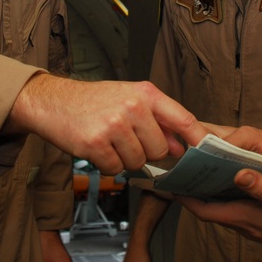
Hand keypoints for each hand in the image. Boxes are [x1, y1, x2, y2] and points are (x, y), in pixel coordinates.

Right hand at [9, 74, 207, 173]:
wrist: (52, 101)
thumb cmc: (93, 101)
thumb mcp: (129, 99)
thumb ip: (158, 120)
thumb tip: (181, 146)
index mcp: (145, 92)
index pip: (183, 118)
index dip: (198, 138)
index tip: (209, 151)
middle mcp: (133, 106)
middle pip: (161, 149)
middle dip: (146, 151)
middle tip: (125, 138)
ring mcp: (114, 124)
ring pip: (138, 161)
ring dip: (124, 158)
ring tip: (109, 140)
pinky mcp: (96, 142)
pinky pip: (116, 169)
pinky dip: (107, 164)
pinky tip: (97, 147)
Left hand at [178, 169, 261, 261]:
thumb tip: (239, 173)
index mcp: (242, 216)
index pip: (203, 209)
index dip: (184, 197)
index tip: (169, 184)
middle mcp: (243, 222)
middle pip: (209, 207)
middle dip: (194, 191)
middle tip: (183, 171)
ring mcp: (252, 224)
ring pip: (222, 208)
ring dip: (211, 192)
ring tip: (204, 171)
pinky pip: (237, 208)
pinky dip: (228, 195)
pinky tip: (234, 182)